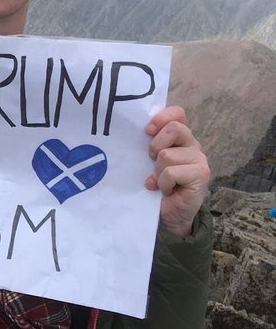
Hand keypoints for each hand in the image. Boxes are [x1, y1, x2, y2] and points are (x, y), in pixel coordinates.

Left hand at [144, 106, 208, 238]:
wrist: (168, 215)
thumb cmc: (155, 185)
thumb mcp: (148, 161)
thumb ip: (147, 144)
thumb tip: (128, 130)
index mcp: (180, 138)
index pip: (177, 114)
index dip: (161, 118)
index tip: (146, 131)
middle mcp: (192, 145)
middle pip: (174, 128)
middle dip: (156, 146)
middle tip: (152, 161)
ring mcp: (199, 160)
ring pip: (167, 155)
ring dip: (157, 171)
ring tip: (159, 181)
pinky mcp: (201, 175)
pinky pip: (171, 172)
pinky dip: (163, 183)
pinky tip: (165, 190)